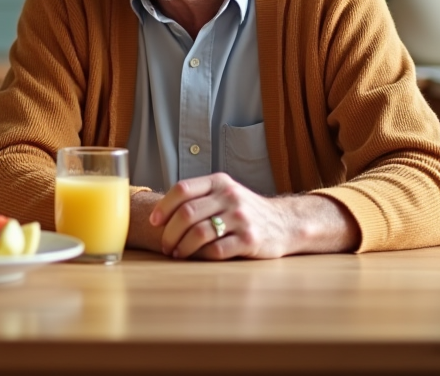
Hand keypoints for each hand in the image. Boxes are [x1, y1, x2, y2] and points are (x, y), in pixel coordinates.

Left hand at [149, 173, 358, 259]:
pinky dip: (201, 256)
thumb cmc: (244, 210)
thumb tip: (159, 214)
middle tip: (165, 245)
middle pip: (186, 213)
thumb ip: (199, 197)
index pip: (182, 189)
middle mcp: (230, 196)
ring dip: (182, 247)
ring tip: (176, 254)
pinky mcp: (250, 239)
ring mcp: (241, 217)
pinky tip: (196, 258)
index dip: (163, 206)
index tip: (153, 222)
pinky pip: (217, 250)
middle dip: (169, 233)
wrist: (285, 223)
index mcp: (219, 182)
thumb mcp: (224, 193)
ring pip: (199, 233)